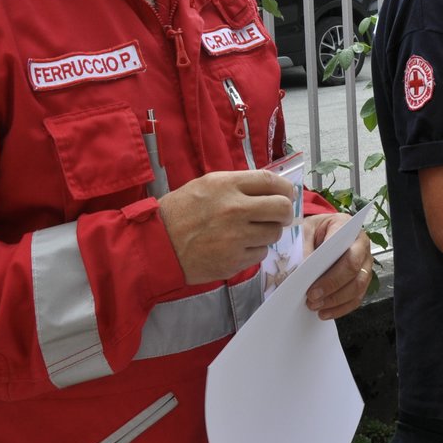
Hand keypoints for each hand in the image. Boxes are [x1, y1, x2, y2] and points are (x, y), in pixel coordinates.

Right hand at [158, 170, 295, 284]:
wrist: (156, 246)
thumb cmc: (179, 213)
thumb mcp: (205, 186)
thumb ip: (237, 185)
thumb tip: (269, 187)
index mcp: (227, 186)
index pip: (272, 181)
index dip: (285, 188)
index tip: (286, 194)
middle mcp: (234, 210)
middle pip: (282, 208)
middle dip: (285, 212)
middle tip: (279, 215)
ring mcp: (235, 237)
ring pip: (274, 233)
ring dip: (267, 232)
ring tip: (250, 232)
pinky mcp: (234, 261)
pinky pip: (260, 253)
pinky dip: (254, 250)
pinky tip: (237, 247)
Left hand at [302, 212, 372, 319]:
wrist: (319, 231)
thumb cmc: (312, 230)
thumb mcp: (303, 231)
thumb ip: (302, 247)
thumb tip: (300, 272)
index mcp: (346, 226)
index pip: (344, 250)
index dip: (330, 272)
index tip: (311, 287)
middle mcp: (361, 243)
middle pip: (353, 269)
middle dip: (332, 287)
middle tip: (312, 299)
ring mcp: (364, 262)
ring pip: (358, 286)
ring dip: (336, 300)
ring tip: (315, 307)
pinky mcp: (362, 278)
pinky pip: (357, 297)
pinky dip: (341, 307)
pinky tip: (325, 312)